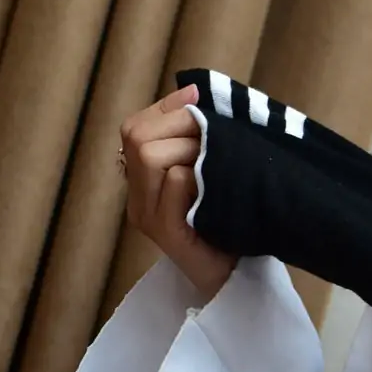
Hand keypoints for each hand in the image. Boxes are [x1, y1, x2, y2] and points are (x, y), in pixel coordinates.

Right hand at [118, 84, 234, 303]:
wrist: (238, 281)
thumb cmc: (227, 226)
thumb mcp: (208, 173)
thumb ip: (194, 140)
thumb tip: (192, 90)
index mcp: (142, 187)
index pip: (133, 129)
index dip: (164, 108)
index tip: (197, 98)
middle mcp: (138, 203)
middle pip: (137, 137)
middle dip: (178, 125)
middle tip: (212, 137)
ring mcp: (149, 219)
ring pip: (150, 156)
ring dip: (189, 149)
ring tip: (214, 165)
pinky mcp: (168, 234)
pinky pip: (175, 181)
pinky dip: (197, 175)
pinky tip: (214, 190)